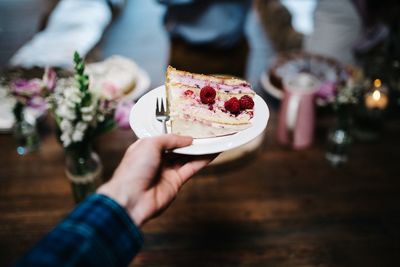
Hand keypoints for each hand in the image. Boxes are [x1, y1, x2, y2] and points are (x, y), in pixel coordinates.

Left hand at [98, 134, 216, 226]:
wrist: (132, 199)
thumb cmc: (134, 169)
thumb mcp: (150, 144)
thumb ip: (170, 139)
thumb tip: (188, 139)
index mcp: (147, 147)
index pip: (165, 137)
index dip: (178, 131)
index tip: (191, 123)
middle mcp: (157, 159)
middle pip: (178, 147)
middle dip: (191, 140)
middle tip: (206, 130)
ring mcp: (167, 171)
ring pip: (187, 157)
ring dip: (200, 149)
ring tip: (214, 139)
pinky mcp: (176, 182)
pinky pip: (192, 168)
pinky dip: (203, 160)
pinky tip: (213, 152)